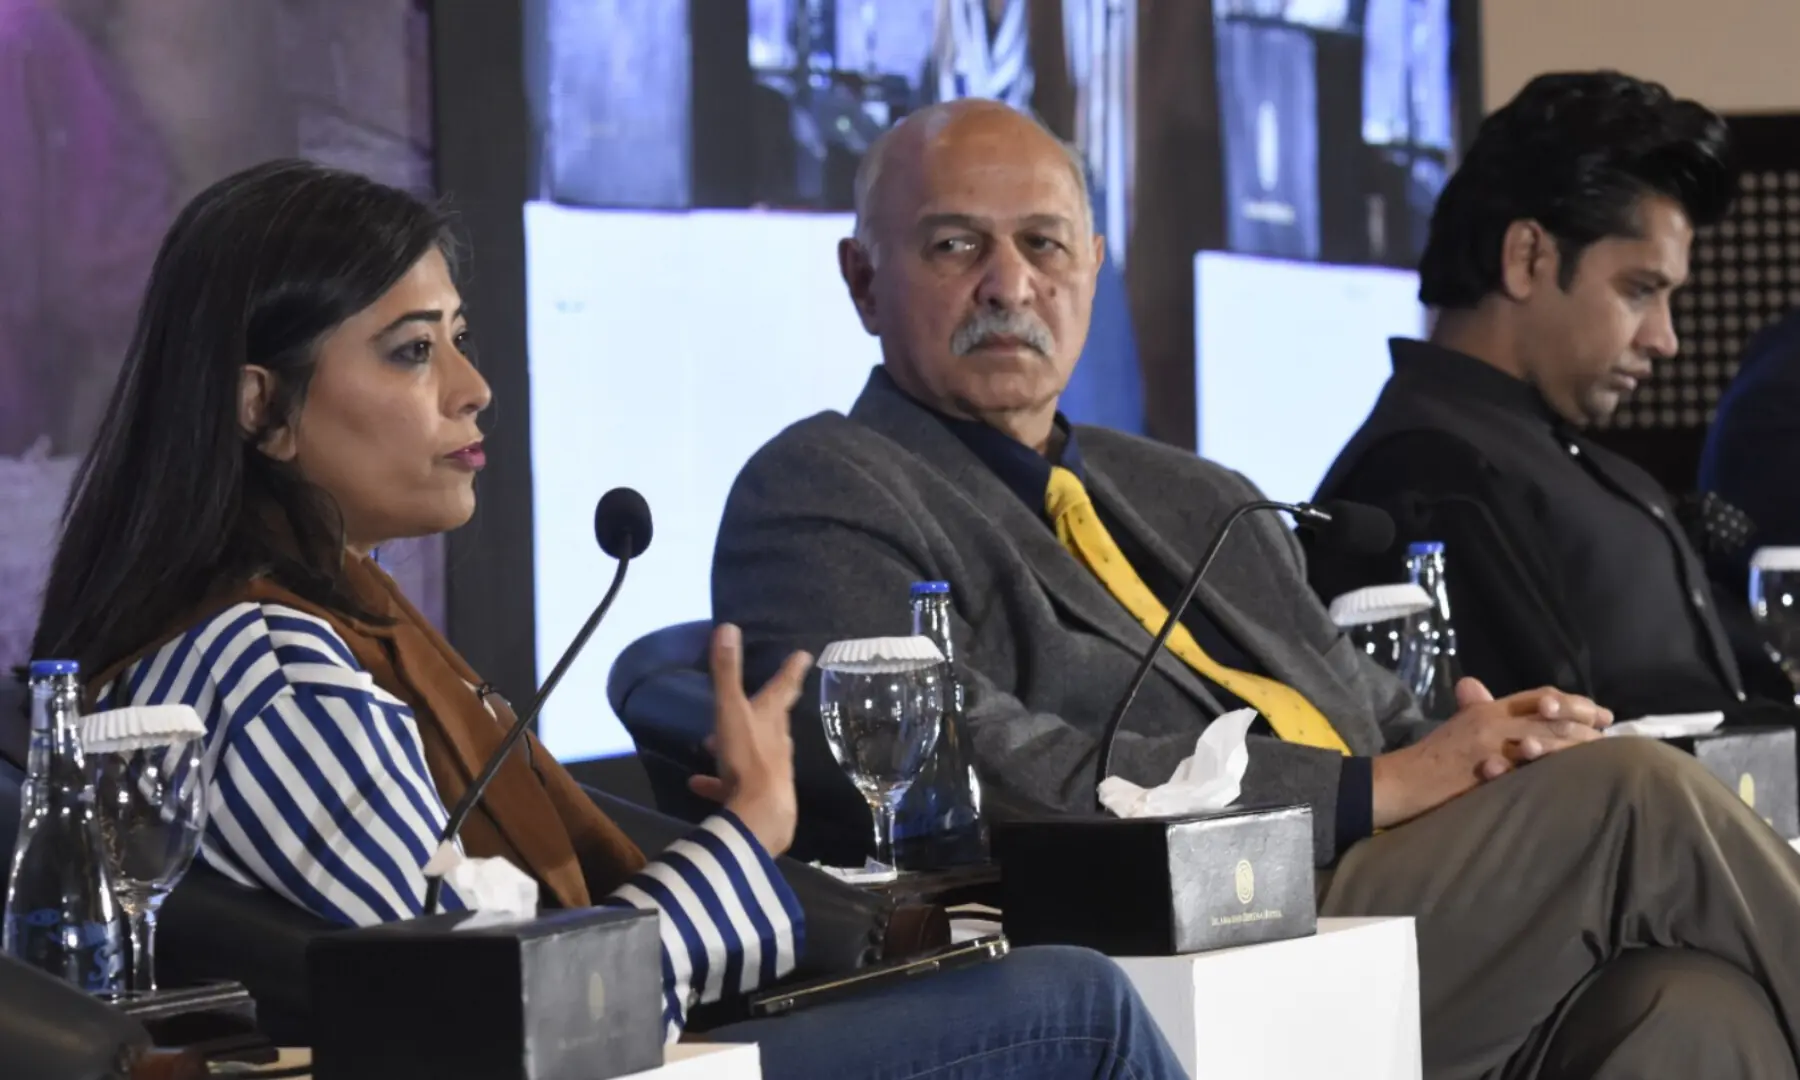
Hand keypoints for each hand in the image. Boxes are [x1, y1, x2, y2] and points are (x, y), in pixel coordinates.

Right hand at [688, 624, 812, 857]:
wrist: (761, 813)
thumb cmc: (748, 757)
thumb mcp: (731, 711)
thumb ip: (727, 672)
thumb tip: (728, 627)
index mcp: (771, 718)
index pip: (784, 687)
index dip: (792, 670)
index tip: (804, 656)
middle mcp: (775, 742)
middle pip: (773, 719)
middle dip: (766, 707)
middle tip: (761, 697)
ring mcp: (768, 770)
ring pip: (752, 751)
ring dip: (735, 744)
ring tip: (712, 743)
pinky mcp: (755, 797)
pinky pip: (732, 784)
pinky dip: (716, 782)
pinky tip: (697, 784)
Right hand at [1372, 677, 1611, 828]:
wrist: (1401, 781)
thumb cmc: (1430, 758)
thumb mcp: (1456, 726)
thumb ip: (1475, 709)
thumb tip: (1475, 687)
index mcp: (1486, 710)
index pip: (1539, 696)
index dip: (1573, 702)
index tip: (1600, 712)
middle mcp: (1491, 723)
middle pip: (1549, 716)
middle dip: (1584, 723)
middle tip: (1610, 731)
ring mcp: (1490, 748)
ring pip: (1545, 740)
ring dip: (1576, 746)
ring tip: (1600, 753)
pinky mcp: (1487, 774)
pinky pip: (1528, 769)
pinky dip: (1553, 770)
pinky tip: (1573, 775)